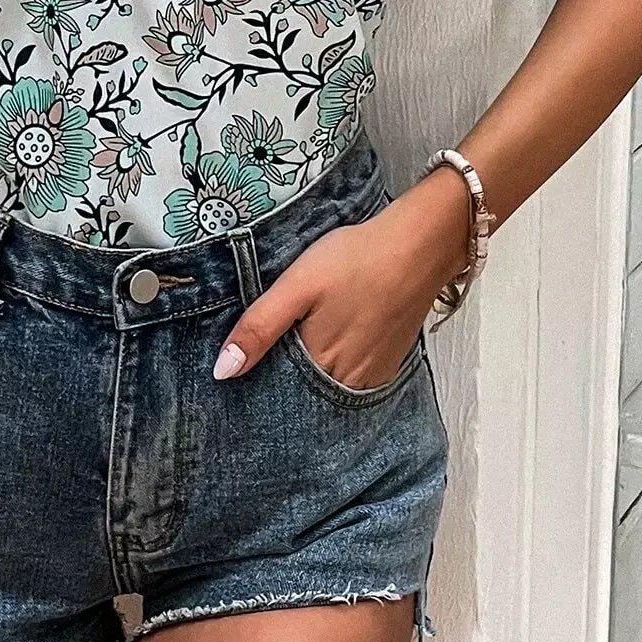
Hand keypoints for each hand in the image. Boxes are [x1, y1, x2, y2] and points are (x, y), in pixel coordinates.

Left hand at [212, 168, 472, 385]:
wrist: (418, 246)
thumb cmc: (354, 260)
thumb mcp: (297, 285)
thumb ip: (260, 327)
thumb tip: (222, 373)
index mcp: (320, 366)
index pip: (278, 393)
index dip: (258, 385)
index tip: (237, 379)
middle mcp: (348, 382)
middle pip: (305, 395)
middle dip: (282, 385)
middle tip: (262, 363)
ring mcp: (373, 375)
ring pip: (329, 388)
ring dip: (309, 379)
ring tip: (290, 355)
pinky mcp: (389, 362)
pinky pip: (353, 379)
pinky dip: (335, 370)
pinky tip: (326, 347)